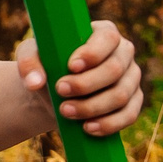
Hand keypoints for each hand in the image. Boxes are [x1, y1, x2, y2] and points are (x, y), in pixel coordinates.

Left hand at [17, 20, 143, 135]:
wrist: (53, 92)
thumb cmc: (46, 65)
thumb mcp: (32, 56)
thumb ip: (29, 63)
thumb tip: (35, 82)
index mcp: (104, 33)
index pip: (108, 38)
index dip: (92, 53)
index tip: (70, 66)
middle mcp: (123, 53)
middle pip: (115, 69)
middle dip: (86, 84)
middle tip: (60, 90)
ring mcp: (131, 78)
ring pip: (121, 95)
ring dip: (92, 107)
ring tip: (66, 111)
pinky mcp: (133, 102)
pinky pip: (129, 115)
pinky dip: (108, 124)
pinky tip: (87, 128)